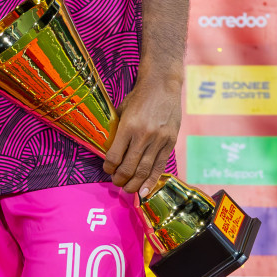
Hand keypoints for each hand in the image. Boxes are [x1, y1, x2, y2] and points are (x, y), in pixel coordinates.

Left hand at [103, 72, 182, 196]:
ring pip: (144, 170)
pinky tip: (146, 191)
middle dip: (120, 179)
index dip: (108, 167)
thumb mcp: (122, 111)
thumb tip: (109, 151)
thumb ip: (117, 131)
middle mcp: (143, 135)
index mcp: (128, 126)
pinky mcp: (170, 142)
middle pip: (129, 167)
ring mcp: (158, 140)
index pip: (114, 156)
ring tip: (128, 189)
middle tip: (116, 182)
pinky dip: (152, 181)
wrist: (162, 86)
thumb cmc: (139, 97)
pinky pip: (159, 166)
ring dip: (135, 184)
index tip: (107, 170)